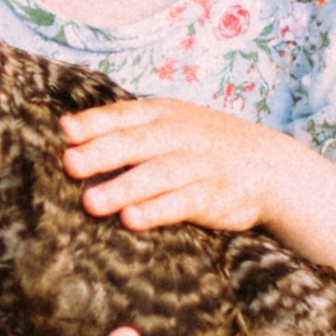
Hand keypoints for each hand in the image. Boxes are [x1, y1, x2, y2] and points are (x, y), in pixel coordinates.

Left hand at [60, 97, 311, 236]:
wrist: (270, 164)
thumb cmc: (204, 144)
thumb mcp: (170, 124)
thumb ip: (124, 127)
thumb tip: (67, 129)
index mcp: (163, 115)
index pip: (123, 116)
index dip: (94, 123)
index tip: (65, 132)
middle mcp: (178, 136)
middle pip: (135, 144)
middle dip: (101, 154)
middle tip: (70, 165)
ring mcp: (198, 165)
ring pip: (157, 175)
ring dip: (123, 188)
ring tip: (91, 202)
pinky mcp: (213, 195)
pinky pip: (183, 202)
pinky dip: (157, 210)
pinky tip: (132, 220)